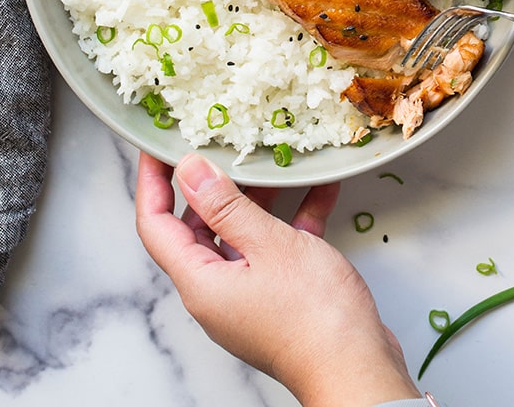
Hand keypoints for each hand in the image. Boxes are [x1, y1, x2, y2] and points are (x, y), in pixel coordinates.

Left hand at [135, 152, 421, 406]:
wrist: (359, 370)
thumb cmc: (313, 316)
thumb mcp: (269, 245)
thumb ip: (226, 205)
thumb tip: (189, 171)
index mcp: (200, 281)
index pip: (156, 224)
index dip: (153, 180)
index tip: (158, 145)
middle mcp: (217, 291)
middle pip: (197, 228)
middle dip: (210, 184)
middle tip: (219, 143)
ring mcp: (249, 296)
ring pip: (240, 235)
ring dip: (257, 197)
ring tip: (271, 158)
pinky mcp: (281, 298)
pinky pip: (277, 249)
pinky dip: (294, 218)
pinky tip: (320, 188)